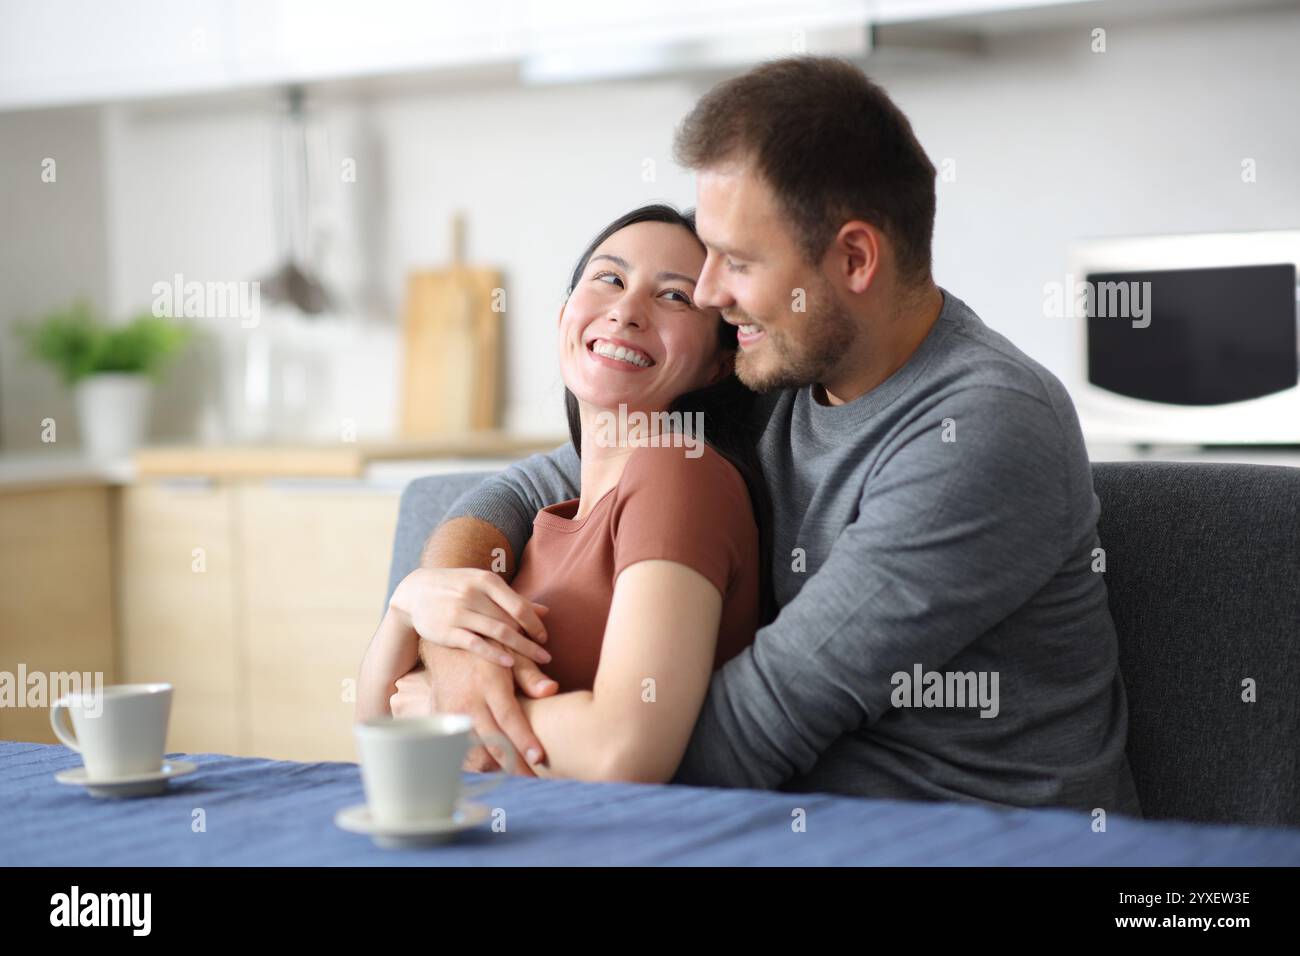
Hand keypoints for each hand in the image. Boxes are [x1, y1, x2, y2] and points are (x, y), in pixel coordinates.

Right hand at [389, 568, 551, 665]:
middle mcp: (474, 594)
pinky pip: (475, 643)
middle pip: (510, 621)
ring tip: (535, 662)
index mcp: (486, 581)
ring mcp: (460, 612)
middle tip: (546, 657)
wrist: (415, 591)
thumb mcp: (483, 586)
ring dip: (520, 649)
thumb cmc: (457, 589)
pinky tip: (509, 663)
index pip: (519, 605)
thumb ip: (513, 599)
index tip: (545, 638)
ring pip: (497, 632)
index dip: (535, 624)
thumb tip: (546, 611)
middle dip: (531, 641)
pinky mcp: (447, 630)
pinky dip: (494, 654)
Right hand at [403, 644, 560, 774]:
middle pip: (492, 741)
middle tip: (533, 778)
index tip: (538, 758)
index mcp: (488, 684)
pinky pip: (458, 748)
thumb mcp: (511, 653)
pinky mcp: (441, 721)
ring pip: (473, 750)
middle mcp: (468, 701)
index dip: (523, 740)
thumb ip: (530, 675)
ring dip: (494, 766)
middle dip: (513, 764)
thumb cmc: (487, 649)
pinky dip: (476, 759)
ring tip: (516, 773)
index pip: (508, 718)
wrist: (446, 644)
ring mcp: (451, 713)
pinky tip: (493, 765)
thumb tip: (551, 690)